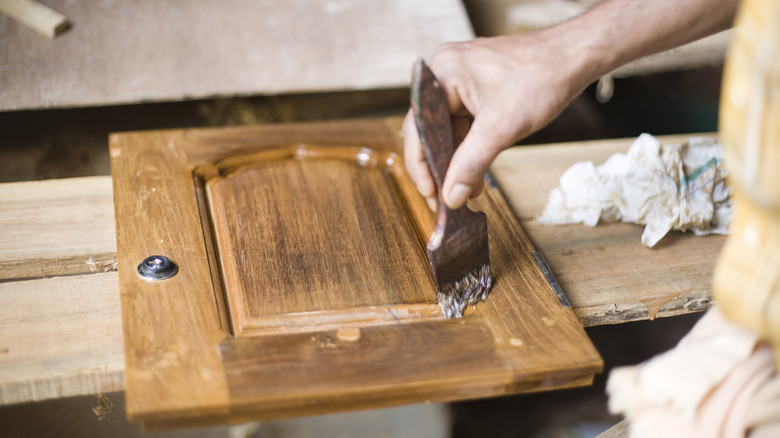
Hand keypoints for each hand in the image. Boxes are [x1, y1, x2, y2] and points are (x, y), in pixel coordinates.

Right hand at [403, 32, 590, 208]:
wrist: (575, 57)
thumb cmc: (541, 79)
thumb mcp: (501, 129)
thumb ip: (471, 164)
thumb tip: (451, 196)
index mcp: (442, 74)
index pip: (418, 129)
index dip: (421, 165)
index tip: (431, 194)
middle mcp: (445, 73)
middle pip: (431, 129)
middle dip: (443, 164)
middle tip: (448, 196)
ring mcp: (461, 78)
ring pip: (450, 128)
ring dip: (459, 159)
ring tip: (468, 189)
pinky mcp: (477, 85)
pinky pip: (465, 120)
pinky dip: (472, 145)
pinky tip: (478, 169)